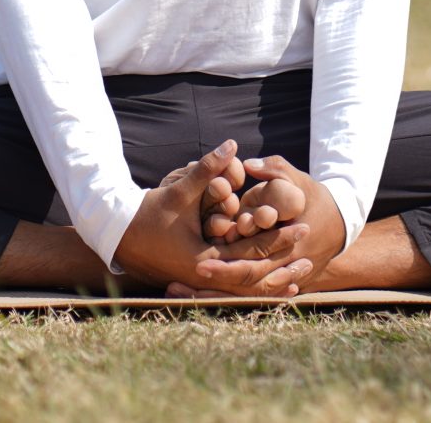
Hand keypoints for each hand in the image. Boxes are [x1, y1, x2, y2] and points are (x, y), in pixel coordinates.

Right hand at [112, 140, 316, 298]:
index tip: (301, 225)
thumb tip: (231, 145)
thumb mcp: (179, 192)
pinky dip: (257, 282)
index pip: (250, 253)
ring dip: (274, 278)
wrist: (120, 236)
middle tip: (311, 248)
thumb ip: (207, 170)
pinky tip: (277, 280)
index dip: (277, 239)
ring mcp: (204, 282)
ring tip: (302, 271)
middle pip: (254, 277)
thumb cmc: (148, 214)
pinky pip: (236, 285)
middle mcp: (206, 277)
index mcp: (202, 261)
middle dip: (283, 261)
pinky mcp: (202, 279)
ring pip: (246, 286)